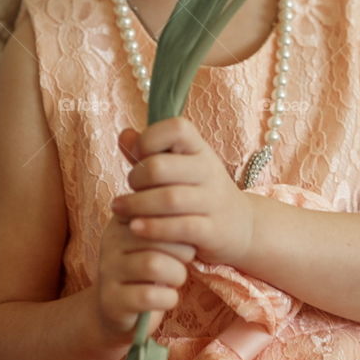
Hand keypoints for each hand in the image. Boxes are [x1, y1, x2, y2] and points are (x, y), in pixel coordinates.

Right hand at [94, 209, 196, 347]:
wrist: (120, 308)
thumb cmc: (149, 266)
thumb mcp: (157, 239)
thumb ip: (170, 221)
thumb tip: (195, 208)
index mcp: (124, 217)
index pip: (157, 208)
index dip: (181, 223)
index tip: (190, 236)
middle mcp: (110, 239)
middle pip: (157, 234)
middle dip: (183, 250)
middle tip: (187, 259)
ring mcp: (108, 269)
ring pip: (153, 264)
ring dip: (177, 274)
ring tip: (177, 278)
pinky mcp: (111, 299)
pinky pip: (148, 296)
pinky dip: (168, 298)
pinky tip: (168, 298)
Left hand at [113, 116, 254, 267]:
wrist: (240, 225)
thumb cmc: (197, 191)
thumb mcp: (179, 167)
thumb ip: (150, 152)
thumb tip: (125, 135)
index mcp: (200, 149)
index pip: (176, 129)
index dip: (149, 138)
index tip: (138, 155)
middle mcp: (209, 170)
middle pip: (161, 168)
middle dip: (136, 178)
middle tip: (128, 187)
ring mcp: (213, 201)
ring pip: (168, 199)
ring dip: (136, 205)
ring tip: (119, 209)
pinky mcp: (212, 231)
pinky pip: (180, 227)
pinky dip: (153, 228)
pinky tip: (135, 228)